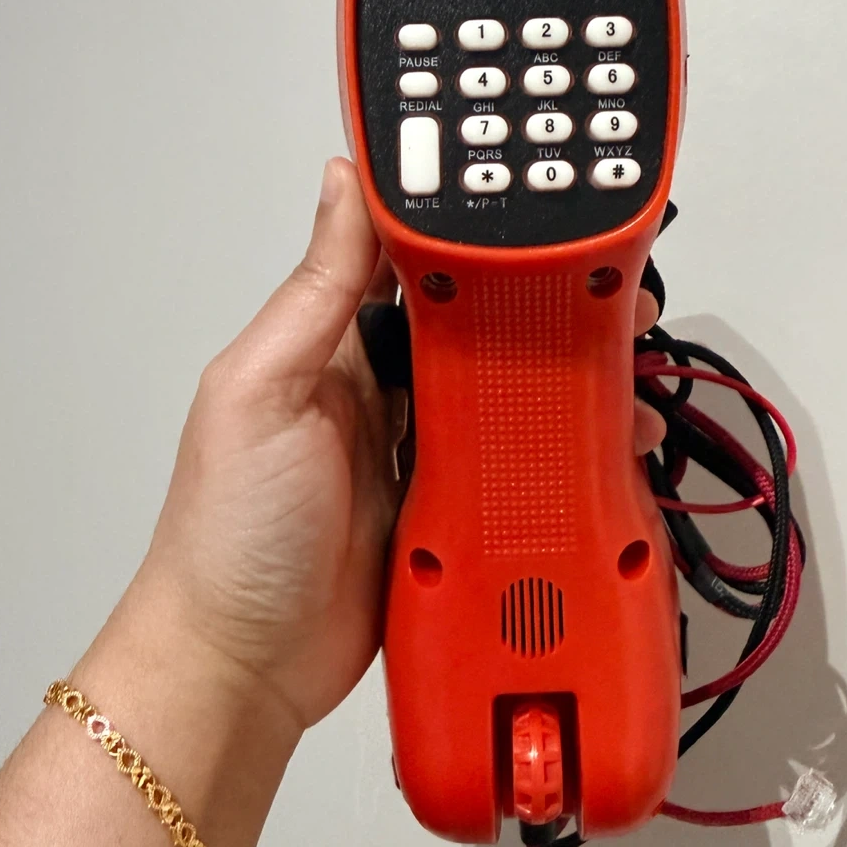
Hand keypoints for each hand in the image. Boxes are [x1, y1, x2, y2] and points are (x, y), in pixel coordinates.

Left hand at [122, 158, 665, 734]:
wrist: (244, 665)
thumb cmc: (228, 530)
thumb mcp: (262, 390)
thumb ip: (316, 290)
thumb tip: (345, 181)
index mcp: (337, 345)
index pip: (419, 265)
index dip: (479, 239)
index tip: (543, 217)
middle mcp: (386, 392)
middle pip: (484, 331)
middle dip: (549, 311)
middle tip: (612, 300)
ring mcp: (423, 454)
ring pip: (512, 399)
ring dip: (565, 387)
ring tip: (618, 381)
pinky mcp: (451, 513)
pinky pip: (516, 471)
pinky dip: (559, 460)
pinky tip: (594, 455)